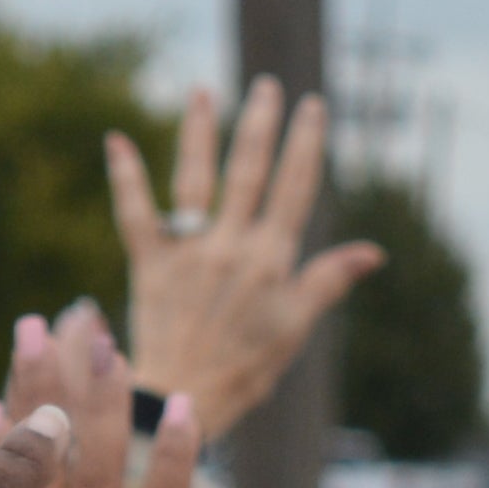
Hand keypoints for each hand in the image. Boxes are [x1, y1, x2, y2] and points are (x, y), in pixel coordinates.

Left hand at [109, 80, 384, 442]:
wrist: (183, 400)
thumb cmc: (244, 369)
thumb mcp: (295, 328)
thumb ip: (328, 281)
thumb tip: (373, 251)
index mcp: (271, 260)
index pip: (294, 188)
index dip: (304, 145)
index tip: (312, 106)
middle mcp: (230, 247)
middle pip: (248, 172)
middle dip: (260, 125)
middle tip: (268, 87)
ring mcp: (188, 253)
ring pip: (195, 179)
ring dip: (199, 131)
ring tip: (203, 92)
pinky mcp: (149, 264)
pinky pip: (135, 213)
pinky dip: (125, 176)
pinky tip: (115, 139)